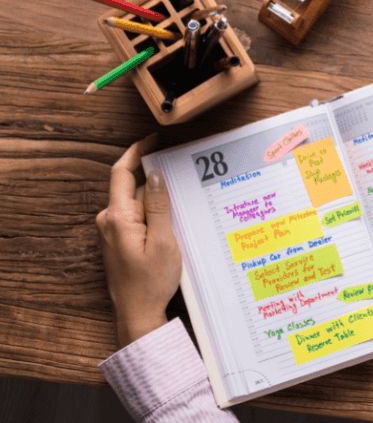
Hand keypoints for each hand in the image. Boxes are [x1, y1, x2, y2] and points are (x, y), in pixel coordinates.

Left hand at [96, 134, 181, 347]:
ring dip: (156, 199)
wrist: (138, 314)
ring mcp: (112, 232)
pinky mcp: (119, 241)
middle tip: (183, 175)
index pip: (121, 172)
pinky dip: (153, 213)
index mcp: (118, 217)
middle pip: (132, 186)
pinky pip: (136, 217)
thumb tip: (154, 175)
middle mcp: (109, 221)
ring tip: (182, 204)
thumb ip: (158, 205)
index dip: (136, 152)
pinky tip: (171, 222)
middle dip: (155, 179)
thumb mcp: (163, 240)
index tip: (152, 139)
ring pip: (136, 203)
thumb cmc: (151, 282)